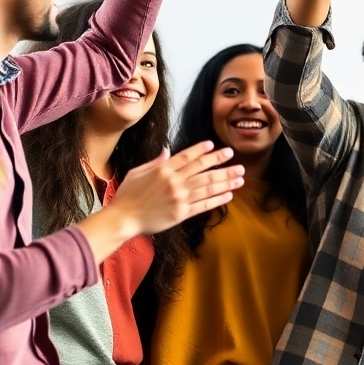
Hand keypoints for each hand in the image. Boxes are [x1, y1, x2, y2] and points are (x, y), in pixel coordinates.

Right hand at [113, 141, 243, 234]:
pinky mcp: (182, 214)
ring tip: (240, 176)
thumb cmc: (127, 195)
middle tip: (234, 155)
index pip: (187, 157)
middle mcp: (174, 182)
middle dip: (220, 162)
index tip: (214, 145)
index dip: (202, 150)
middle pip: (202, 169)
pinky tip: (229, 195)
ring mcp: (179, 198)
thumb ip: (155, 162)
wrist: (123, 219)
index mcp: (163, 170)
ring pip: (208, 187)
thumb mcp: (137, 172)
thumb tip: (167, 150)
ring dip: (226, 181)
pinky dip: (217, 199)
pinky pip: (204, 205)